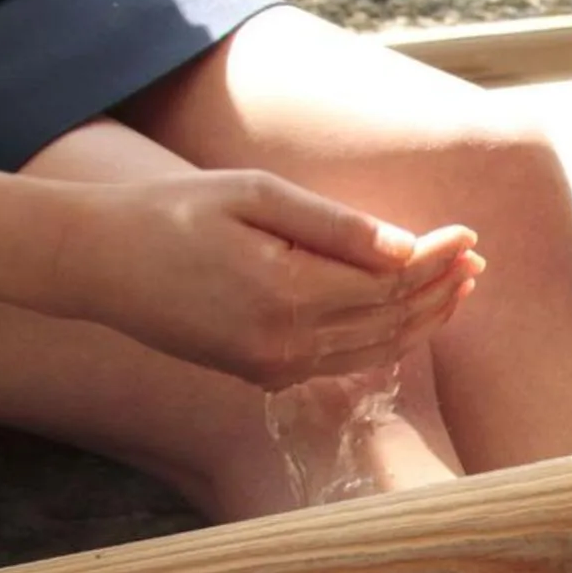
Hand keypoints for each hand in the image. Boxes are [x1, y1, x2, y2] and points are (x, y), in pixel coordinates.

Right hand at [57, 169, 482, 388]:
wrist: (96, 262)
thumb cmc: (173, 213)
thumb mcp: (254, 197)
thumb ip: (334, 226)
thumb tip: (406, 248)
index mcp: (287, 294)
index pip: (389, 282)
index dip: (435, 259)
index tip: (466, 234)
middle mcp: (286, 343)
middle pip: (391, 321)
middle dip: (439, 289)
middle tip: (475, 260)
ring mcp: (274, 367)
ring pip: (374, 350)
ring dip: (421, 319)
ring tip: (457, 286)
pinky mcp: (263, 375)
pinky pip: (342, 361)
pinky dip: (383, 339)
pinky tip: (405, 315)